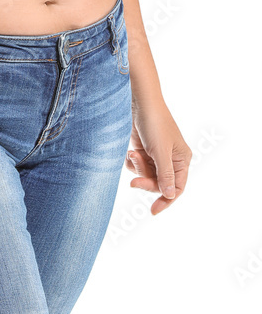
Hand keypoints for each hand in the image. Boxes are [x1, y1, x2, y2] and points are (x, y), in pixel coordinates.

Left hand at [125, 100, 191, 214]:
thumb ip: (165, 175)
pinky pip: (137, 167)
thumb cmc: (154, 123)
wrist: (139, 102)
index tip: (153, 211)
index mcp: (182, 160)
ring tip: (133, 154)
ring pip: (146, 175)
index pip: (177, 188)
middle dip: (146, 181)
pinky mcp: (144, 150)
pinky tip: (130, 151)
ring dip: (138, 168)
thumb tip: (171, 195)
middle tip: (133, 182)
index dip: (167, 200)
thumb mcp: (160, 151)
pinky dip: (132, 162)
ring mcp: (156, 155)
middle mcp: (171, 159)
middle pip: (159, 184)